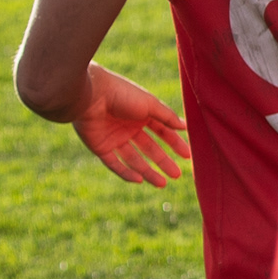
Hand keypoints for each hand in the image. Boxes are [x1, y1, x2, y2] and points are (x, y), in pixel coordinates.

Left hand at [72, 64, 190, 185]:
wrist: (90, 95)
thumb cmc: (122, 94)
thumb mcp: (150, 104)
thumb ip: (167, 117)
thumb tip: (185, 127)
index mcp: (141, 114)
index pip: (161, 131)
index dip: (174, 143)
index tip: (187, 156)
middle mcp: (128, 127)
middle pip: (149, 148)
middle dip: (163, 161)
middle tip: (177, 175)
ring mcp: (113, 138)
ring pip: (133, 159)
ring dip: (148, 171)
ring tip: (162, 184)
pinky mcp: (100, 147)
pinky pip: (114, 164)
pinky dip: (126, 173)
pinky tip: (139, 180)